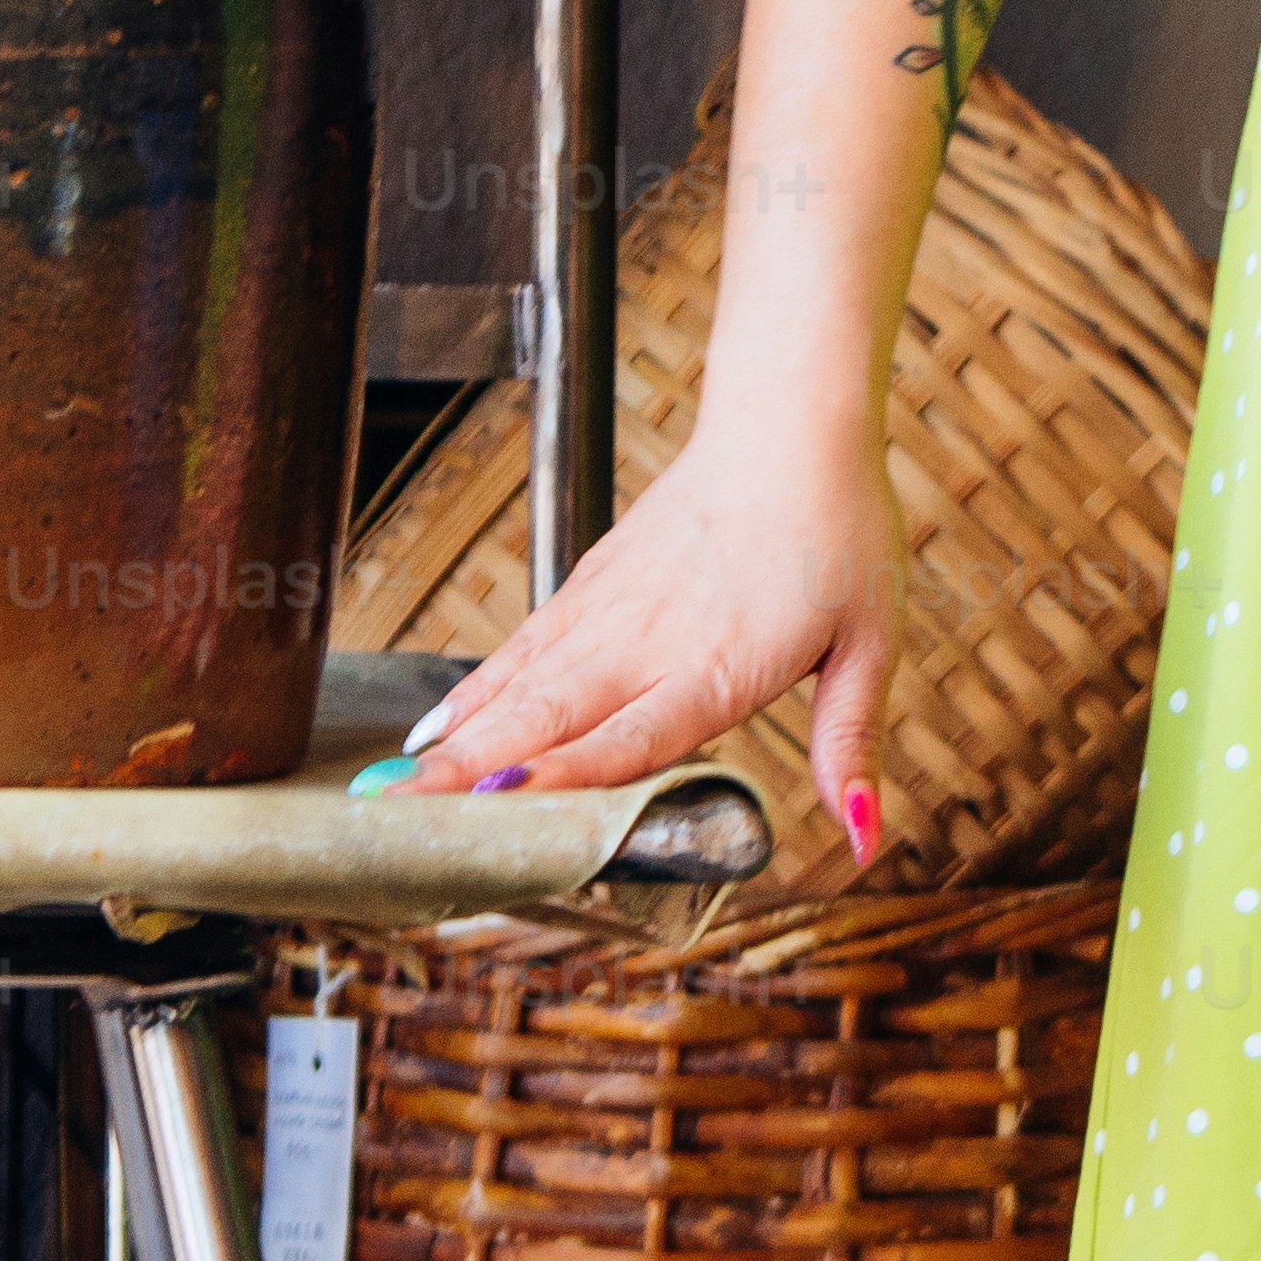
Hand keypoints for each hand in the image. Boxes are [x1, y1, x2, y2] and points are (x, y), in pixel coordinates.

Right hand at [382, 393, 914, 864]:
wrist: (791, 426)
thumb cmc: (840, 533)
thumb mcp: (871, 643)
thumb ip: (848, 742)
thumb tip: (864, 834)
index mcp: (716, 666)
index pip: (629, 737)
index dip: (564, 776)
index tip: (499, 805)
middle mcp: (649, 641)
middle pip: (548, 718)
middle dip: (471, 775)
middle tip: (397, 821)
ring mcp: (611, 608)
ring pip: (521, 684)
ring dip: (456, 739)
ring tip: (388, 791)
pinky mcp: (593, 581)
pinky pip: (524, 645)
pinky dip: (474, 689)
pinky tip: (433, 730)